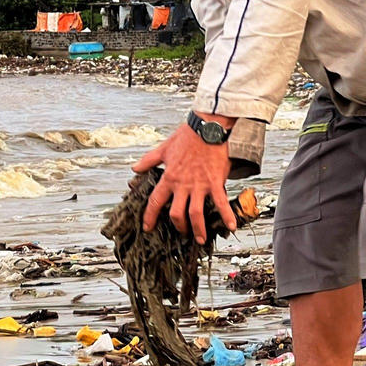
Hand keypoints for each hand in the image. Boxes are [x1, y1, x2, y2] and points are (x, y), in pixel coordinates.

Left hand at [134, 121, 235, 243]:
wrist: (208, 127)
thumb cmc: (187, 136)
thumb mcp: (163, 148)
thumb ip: (149, 161)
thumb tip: (134, 169)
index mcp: (169, 177)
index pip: (156, 201)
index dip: (150, 216)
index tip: (148, 227)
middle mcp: (183, 184)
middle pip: (177, 213)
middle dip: (179, 226)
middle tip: (182, 232)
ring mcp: (199, 185)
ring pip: (196, 213)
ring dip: (198, 228)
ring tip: (200, 238)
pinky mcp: (215, 182)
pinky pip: (220, 202)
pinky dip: (227, 215)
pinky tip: (231, 226)